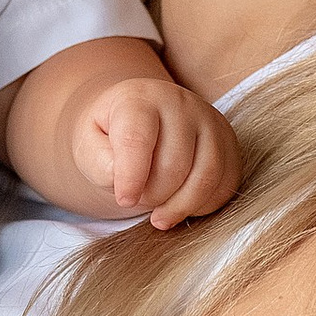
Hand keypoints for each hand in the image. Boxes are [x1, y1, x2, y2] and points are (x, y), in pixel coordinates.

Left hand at [77, 75, 241, 229]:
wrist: (137, 118)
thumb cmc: (109, 136)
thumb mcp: (88, 144)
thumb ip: (99, 162)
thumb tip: (125, 181)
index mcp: (139, 98)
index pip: (137, 140)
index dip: (130, 178)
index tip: (124, 200)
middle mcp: (180, 103)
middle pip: (174, 164)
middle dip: (153, 195)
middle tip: (138, 200)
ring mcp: (210, 121)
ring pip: (207, 176)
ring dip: (181, 206)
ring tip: (159, 217)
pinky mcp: (228, 143)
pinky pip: (225, 184)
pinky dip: (204, 205)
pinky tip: (181, 206)